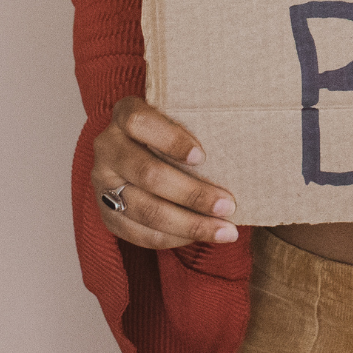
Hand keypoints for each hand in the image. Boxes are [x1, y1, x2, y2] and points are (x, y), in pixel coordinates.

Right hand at [90, 96, 239, 249]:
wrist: (135, 149)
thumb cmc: (171, 130)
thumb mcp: (179, 114)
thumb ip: (198, 121)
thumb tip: (249, 138)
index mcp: (125, 114)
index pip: (140, 122)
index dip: (170, 140)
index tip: (201, 156)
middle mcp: (108, 148)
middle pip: (148, 174)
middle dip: (192, 193)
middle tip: (228, 205)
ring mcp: (103, 182)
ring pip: (145, 209)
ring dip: (189, 224)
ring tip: (224, 231)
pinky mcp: (106, 213)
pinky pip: (138, 233)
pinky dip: (172, 238)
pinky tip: (199, 237)